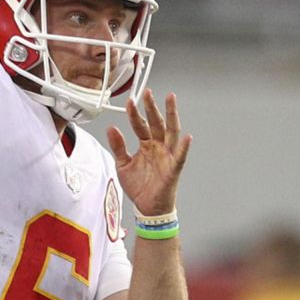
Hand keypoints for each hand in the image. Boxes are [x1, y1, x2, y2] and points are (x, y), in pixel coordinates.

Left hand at [106, 90, 191, 215]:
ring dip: (171, 116)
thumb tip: (111, 128)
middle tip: (148, 92)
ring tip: (171, 100)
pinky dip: (184, 147)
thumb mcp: (122, 164)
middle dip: (152, 107)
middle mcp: (158, 147)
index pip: (140, 125)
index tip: (129, 101)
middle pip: (156, 123)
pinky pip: (180, 157)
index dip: (135, 114)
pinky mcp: (173, 169)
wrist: (147, 208)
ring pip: (171, 132)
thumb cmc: (139, 186)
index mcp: (146, 145)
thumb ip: (118, 146)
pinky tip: (187, 137)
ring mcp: (167, 156)